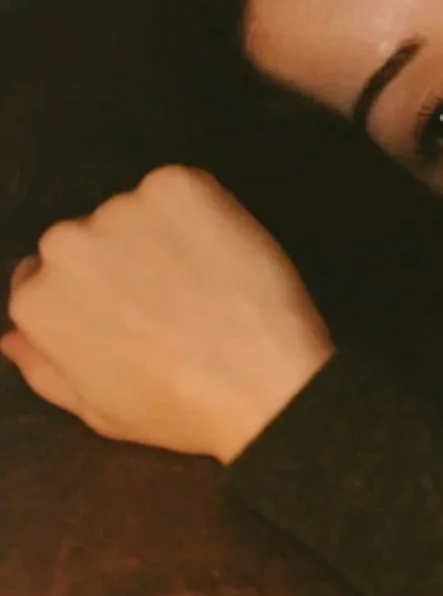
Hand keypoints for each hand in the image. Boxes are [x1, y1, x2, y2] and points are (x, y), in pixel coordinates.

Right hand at [2, 167, 334, 463]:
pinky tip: (224, 254)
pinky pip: (181, 189)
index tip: (134, 308)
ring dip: (163, 234)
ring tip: (206, 283)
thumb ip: (44, 369)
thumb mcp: (97, 409)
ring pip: (135, 212)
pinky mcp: (177, 185)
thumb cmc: (180, 407)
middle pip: (86, 237)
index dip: (93, 292)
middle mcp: (64, 246)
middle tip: (174, 298)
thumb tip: (13, 337)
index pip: (44, 275)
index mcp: (36, 300)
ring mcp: (120, 210)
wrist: (263, 382)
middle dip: (122, 259)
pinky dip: (202, 212)